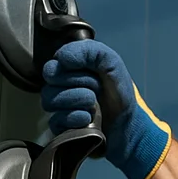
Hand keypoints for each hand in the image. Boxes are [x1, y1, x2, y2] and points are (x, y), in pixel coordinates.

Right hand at [41, 39, 172, 178]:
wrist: (128, 124)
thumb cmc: (118, 93)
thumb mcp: (112, 63)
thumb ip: (90, 51)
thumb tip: (62, 58)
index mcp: (69, 68)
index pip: (54, 63)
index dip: (74, 67)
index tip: (93, 72)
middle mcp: (59, 86)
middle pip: (50, 80)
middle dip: (81, 82)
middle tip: (98, 89)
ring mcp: (58, 107)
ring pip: (49, 99)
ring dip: (78, 99)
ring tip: (94, 105)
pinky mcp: (59, 127)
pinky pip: (54, 120)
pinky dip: (75, 118)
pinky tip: (88, 118)